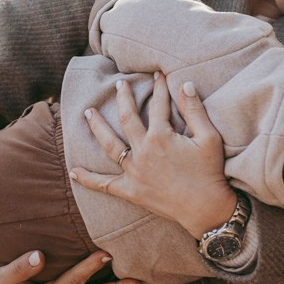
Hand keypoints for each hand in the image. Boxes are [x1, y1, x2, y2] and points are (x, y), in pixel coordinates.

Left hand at [72, 72, 235, 238]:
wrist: (205, 208)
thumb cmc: (210, 172)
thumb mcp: (209, 137)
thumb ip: (194, 110)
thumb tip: (184, 84)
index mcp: (161, 136)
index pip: (158, 105)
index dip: (159, 87)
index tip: (158, 74)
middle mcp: (142, 151)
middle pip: (128, 118)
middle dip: (124, 97)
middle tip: (119, 84)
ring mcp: (133, 171)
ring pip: (110, 145)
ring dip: (98, 127)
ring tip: (88, 113)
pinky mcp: (130, 191)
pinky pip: (104, 184)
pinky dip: (88, 179)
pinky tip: (74, 171)